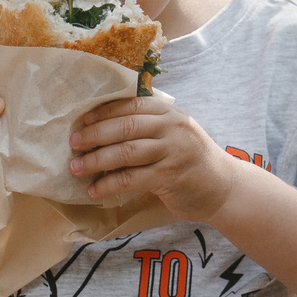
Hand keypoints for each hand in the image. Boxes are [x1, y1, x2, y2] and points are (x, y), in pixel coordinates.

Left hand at [69, 97, 242, 218]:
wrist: (224, 187)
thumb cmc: (191, 159)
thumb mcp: (175, 133)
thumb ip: (148, 126)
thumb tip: (102, 127)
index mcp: (169, 113)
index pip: (131, 105)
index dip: (104, 112)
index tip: (82, 120)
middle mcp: (172, 128)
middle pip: (125, 127)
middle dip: (94, 135)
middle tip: (73, 143)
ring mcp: (172, 152)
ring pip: (126, 152)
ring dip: (96, 160)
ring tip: (76, 168)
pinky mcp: (170, 177)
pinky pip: (132, 179)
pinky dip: (110, 184)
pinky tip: (95, 190)